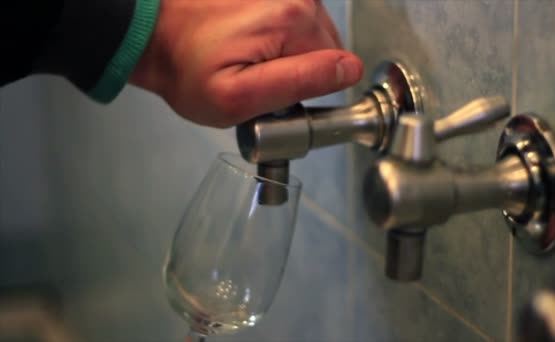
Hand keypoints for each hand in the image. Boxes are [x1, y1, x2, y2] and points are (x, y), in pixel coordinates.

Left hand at [130, 0, 363, 127]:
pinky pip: (294, 21)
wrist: (153, 35)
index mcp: (292, 20)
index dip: (309, 89)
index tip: (276, 95)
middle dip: (299, 70)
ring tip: (249, 61)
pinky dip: (278, 37)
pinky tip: (249, 43)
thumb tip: (349, 70)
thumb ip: (300, 83)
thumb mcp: (240, 97)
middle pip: (325, 48)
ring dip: (287, 53)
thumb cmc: (187, 70)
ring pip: (311, 35)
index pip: (336, 66)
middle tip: (258, 81)